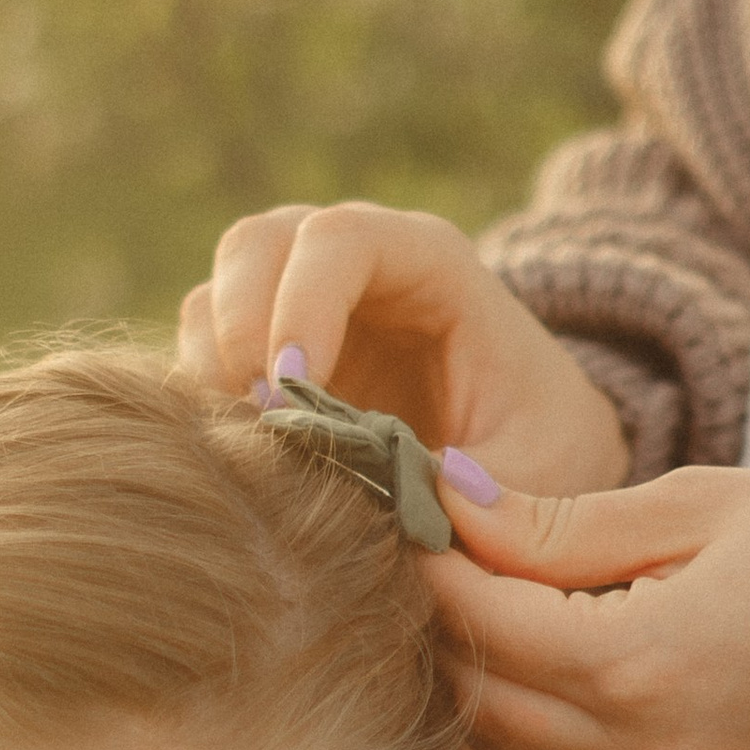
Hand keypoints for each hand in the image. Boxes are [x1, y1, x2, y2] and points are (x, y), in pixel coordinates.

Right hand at [177, 201, 628, 501]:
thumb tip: (382, 511)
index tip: (292, 396)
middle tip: (256, 426)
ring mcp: (302, 309)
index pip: (339, 238)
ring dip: (210, 371)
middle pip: (256, 244)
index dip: (301, 305)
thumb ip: (467, 490)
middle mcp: (354, 269)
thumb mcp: (534, 473)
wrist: (538, 459)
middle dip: (237, 328)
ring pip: (215, 297)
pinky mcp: (270, 366)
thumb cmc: (545, 452)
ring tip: (245, 453)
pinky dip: (204, 406)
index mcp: (428, 264)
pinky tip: (236, 466)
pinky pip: (205, 360)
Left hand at [429, 461, 749, 749]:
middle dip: (440, 631)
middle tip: (435, 558)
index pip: (478, 623)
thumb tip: (450, 503)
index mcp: (641, 664)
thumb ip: (565, 522)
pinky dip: (530, 744)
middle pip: (474, 704)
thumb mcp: (706, 504)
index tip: (409, 510)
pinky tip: (548, 677)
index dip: (430, 563)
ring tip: (489, 614)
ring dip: (478, 694)